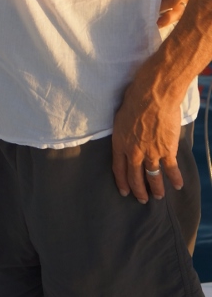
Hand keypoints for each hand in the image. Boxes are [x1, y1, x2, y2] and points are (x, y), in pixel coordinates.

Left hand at [111, 64, 182, 203]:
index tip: (124, 191)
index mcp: (119, 143)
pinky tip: (177, 186)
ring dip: (156, 188)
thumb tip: (126, 134)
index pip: (118, 169)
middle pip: (134, 177)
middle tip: (142, 199)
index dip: (122, 182)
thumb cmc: (134, 99)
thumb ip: (123, 131)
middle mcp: (133, 152)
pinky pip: (171, 169)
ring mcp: (151, 153)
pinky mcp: (167, 151)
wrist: (153, 96)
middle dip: (138, 190)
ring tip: (158, 197)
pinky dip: (175, 179)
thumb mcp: (120, 117)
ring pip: (152, 177)